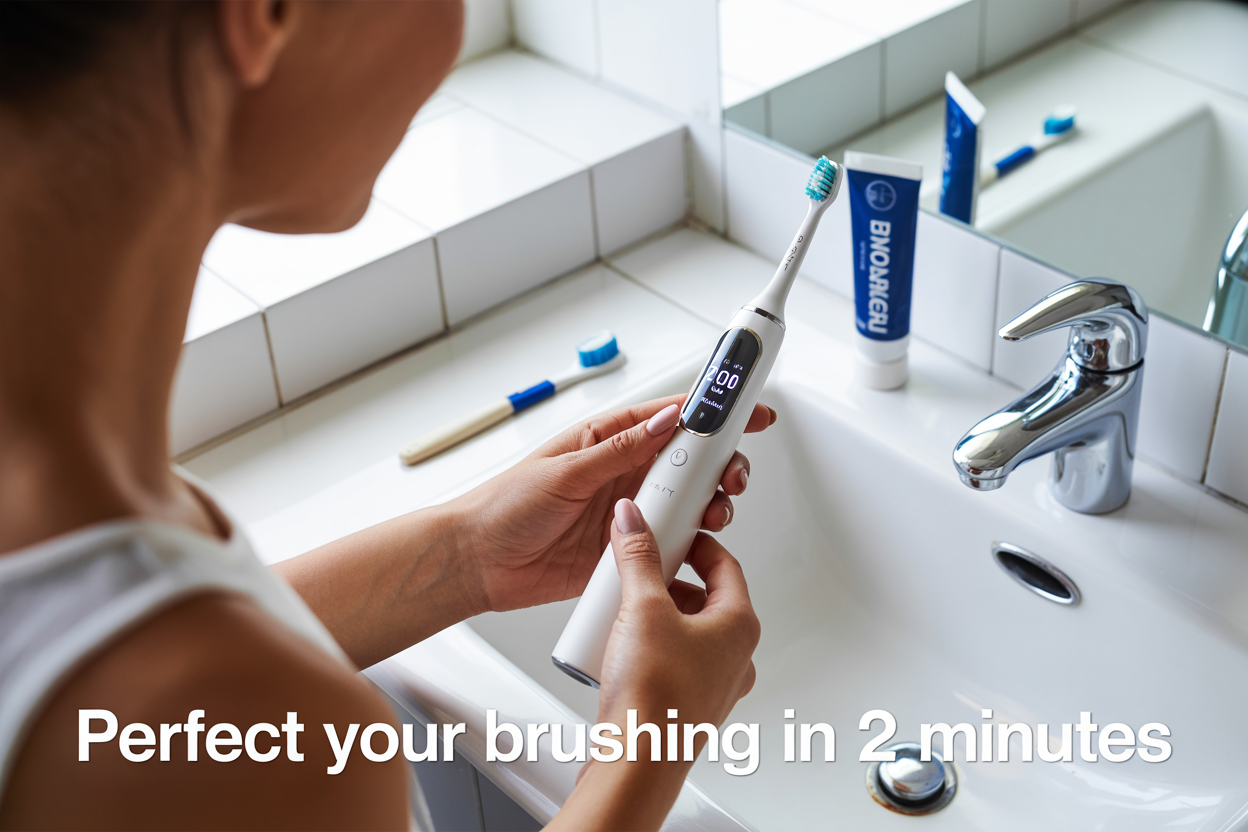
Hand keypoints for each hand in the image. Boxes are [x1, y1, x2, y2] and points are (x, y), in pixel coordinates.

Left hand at [450, 396, 774, 613]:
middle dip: (721, 466)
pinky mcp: (625, 549)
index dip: (712, 413)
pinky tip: (696, 548)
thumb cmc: (504, 506)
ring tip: (714, 513)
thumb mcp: (564, 471)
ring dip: (710, 506)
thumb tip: (665, 423)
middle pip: (690, 463)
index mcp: (608, 440)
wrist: (479, 563)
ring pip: (687, 504)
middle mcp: (623, 474)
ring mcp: (628, 513)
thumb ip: (619, 450)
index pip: (671, 418)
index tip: (748, 411)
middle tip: (732, 476)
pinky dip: (689, 546)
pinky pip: (669, 545)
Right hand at [548, 499, 759, 831]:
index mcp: (739, 626)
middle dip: (670, 580)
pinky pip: (672, 663)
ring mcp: (713, 684)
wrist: (638, 761)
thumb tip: (634, 523)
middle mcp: (734, 657)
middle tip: (642, 569)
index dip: (696, 543)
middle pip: (705, 599)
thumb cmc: (656, 697)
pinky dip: (650, 648)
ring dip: (658, 616)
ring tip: (626, 609)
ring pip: (687, 633)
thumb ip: (637, 557)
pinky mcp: (686, 705)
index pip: (726, 565)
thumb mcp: (642, 607)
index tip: (673, 532)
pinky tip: (621, 649)